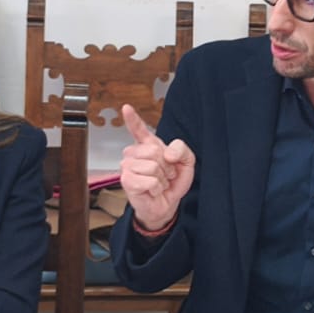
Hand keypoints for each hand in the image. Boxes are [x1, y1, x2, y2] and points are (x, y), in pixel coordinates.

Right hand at [117, 104, 194, 232]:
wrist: (167, 204)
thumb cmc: (172, 183)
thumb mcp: (186, 163)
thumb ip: (182, 150)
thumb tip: (166, 152)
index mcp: (149, 146)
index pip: (139, 130)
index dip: (133, 119)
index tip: (126, 108)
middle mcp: (134, 154)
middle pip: (154, 151)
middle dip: (167, 166)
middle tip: (165, 175)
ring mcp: (128, 167)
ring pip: (152, 166)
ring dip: (162, 179)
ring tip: (158, 183)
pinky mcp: (127, 181)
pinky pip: (149, 180)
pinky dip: (156, 187)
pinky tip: (152, 190)